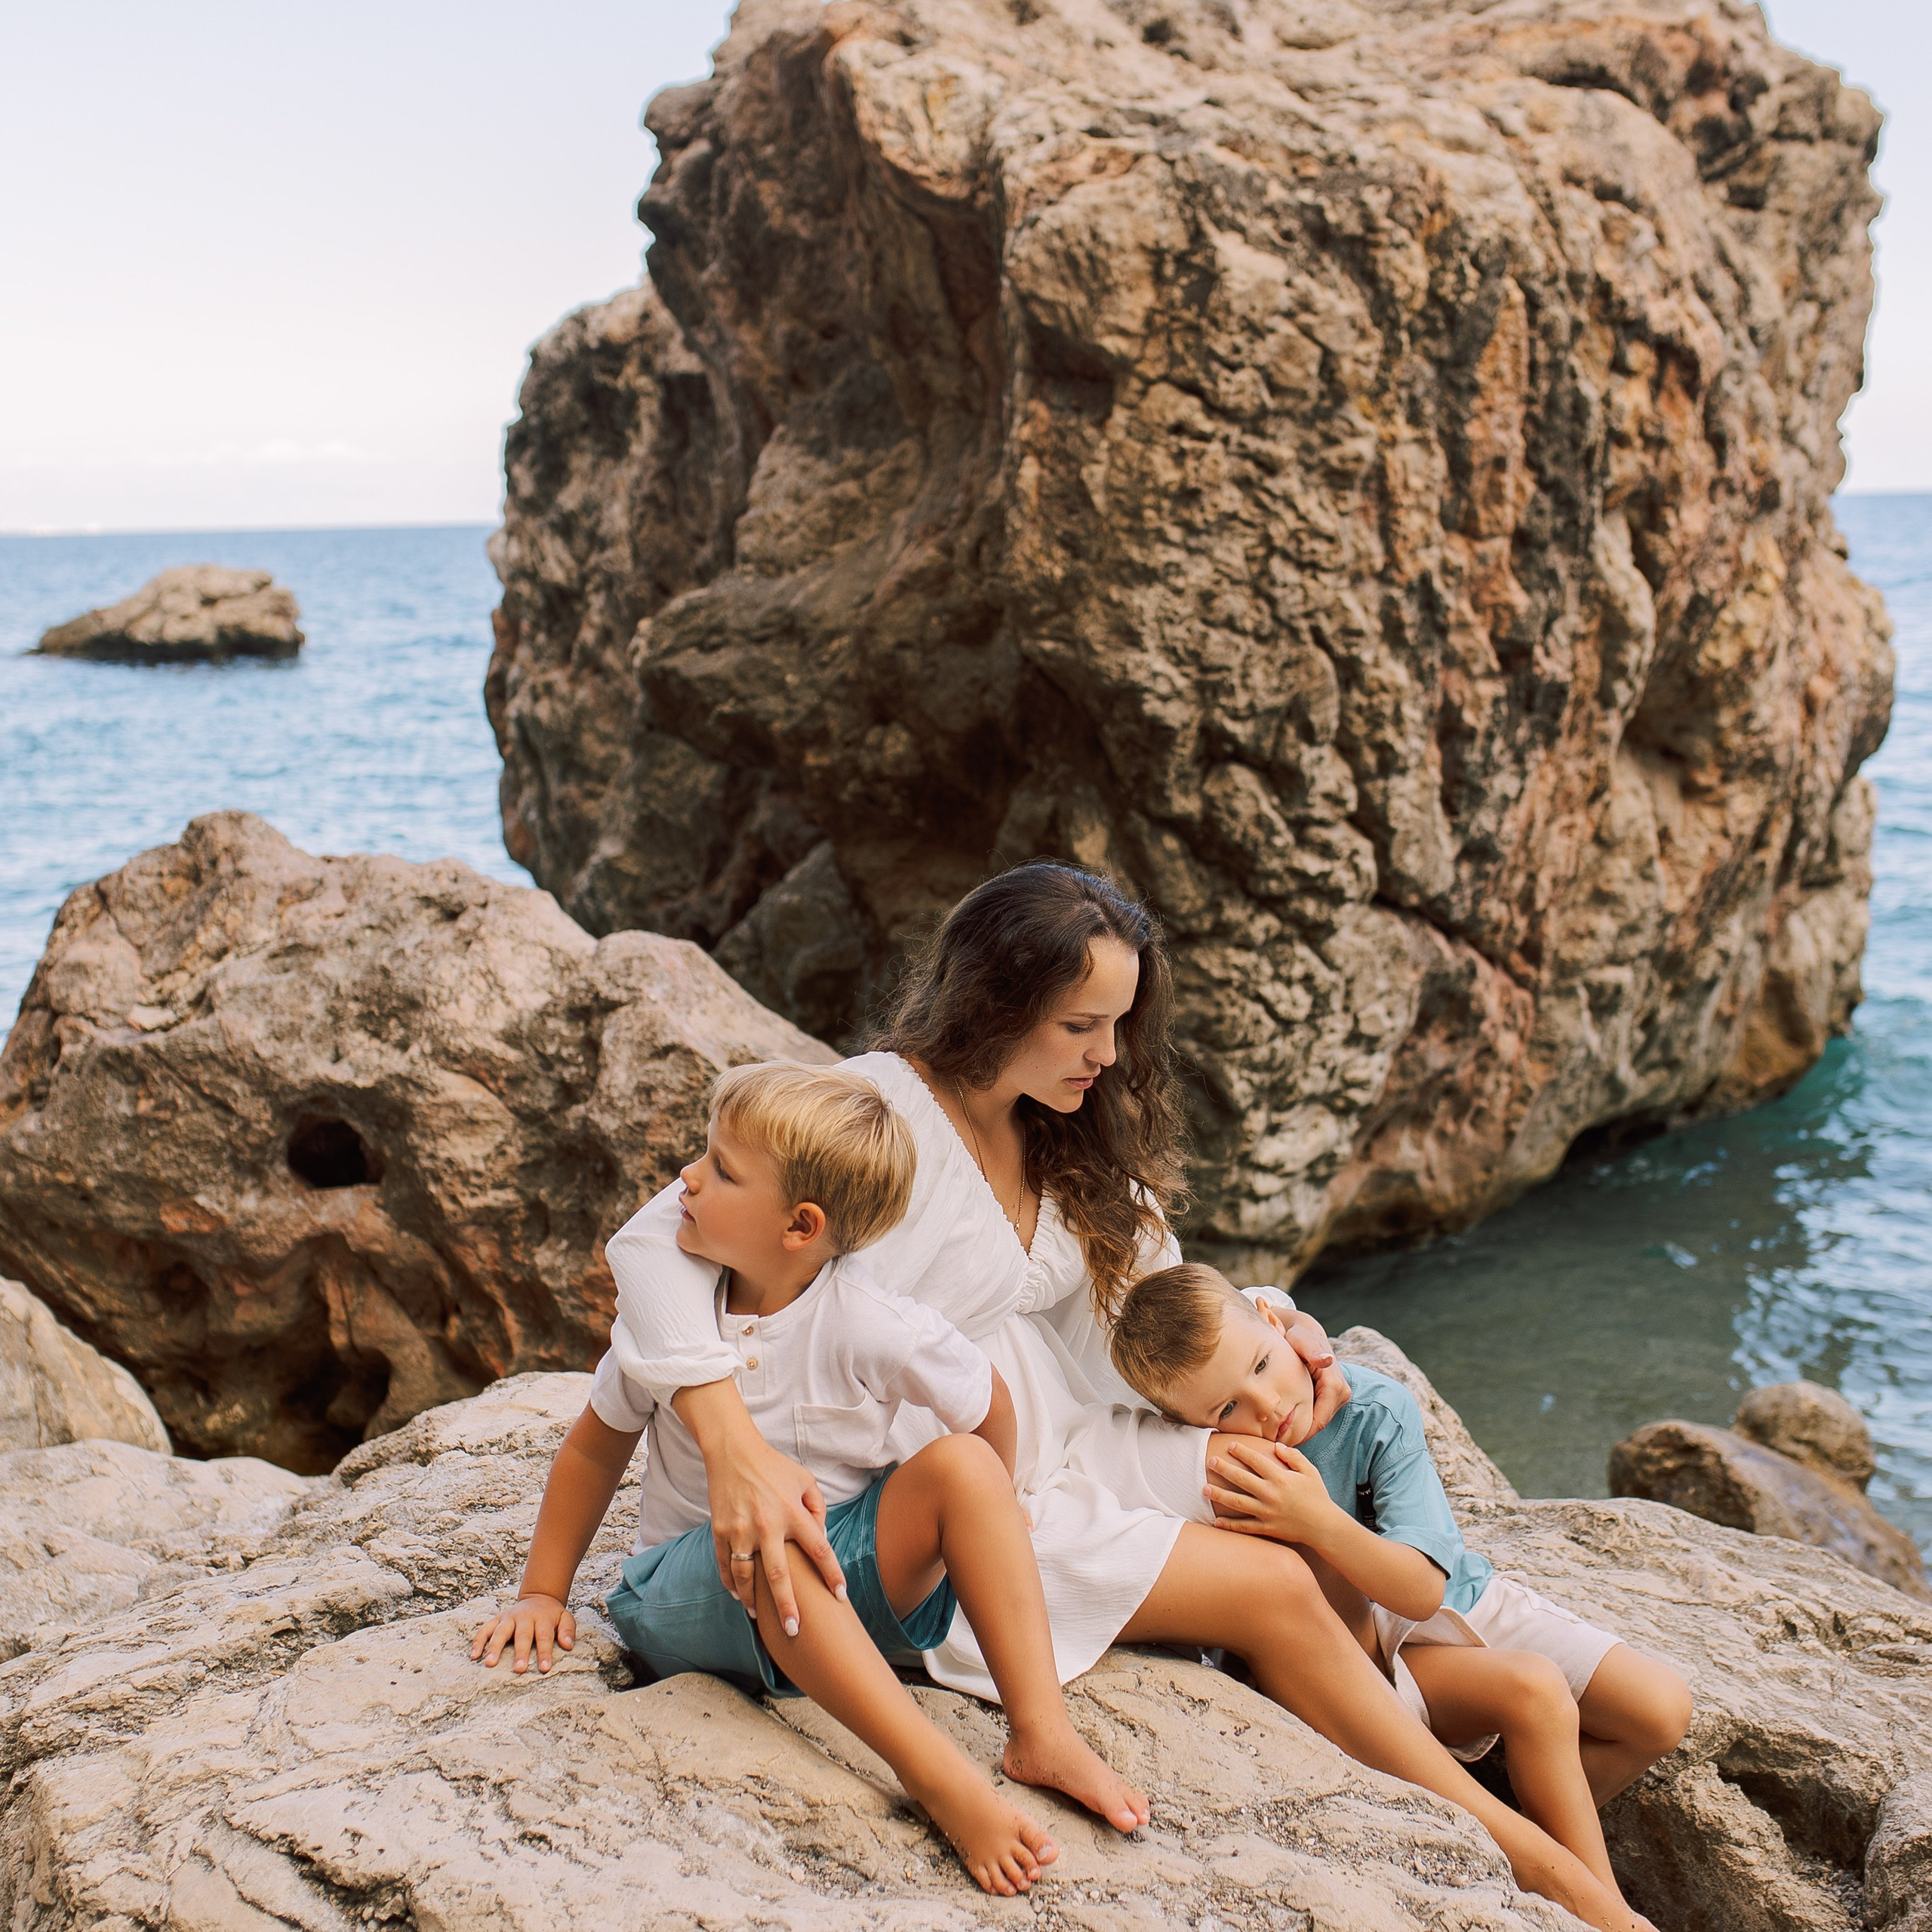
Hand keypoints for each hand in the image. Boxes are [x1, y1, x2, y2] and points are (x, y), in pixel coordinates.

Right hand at [471, 1593, 575, 1674]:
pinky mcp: (497, 1619)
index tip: (544, 1668)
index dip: (544, 1652)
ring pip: (500, 1632)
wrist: (539, 1597)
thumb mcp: (565, 1617)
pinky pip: (485, 1629)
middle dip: (520, 1652)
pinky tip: (474, 1656)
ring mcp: (508, 1618)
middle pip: (522, 1635)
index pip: (544, 1637)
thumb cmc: (551, 1615)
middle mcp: (524, 1617)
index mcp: (542, 1618)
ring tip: (489, 1663)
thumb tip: (568, 1645)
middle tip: (518, 1669)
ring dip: (494, 1647)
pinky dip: (478, 1641)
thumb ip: (568, 1630)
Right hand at [704, 1420, 845, 1636]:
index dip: (832, 1574)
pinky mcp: (721, 1531)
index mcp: (793, 1512)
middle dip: (787, 1606)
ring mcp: (741, 1530)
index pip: (819, 1549)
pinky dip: (732, 1584)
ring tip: (761, 1617)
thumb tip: (821, 1538)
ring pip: (747, 1577)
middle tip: (794, 1630)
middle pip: (779, 1576)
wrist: (733, 1452)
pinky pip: (726, 1565)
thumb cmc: (774, 1466)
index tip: (841, 1596)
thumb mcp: (805, 1480)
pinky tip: (740, 1596)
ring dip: (754, 1601)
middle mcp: (767, 1524)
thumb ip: (818, 1509)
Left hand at [1206, 1436, 1337, 1543]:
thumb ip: (1293, 1457)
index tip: (1231, 1445)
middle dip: (1224, 1469)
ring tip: (1203, 1489)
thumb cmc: (1318, 1496)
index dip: (1242, 1452)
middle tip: (1210, 1461)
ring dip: (1219, 1495)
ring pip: (1237, 1503)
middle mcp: (1271, 1494)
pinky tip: (1216, 1522)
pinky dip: (1230, 1525)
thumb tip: (1275, 1446)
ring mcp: (1267, 1513)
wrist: (1324, 1527)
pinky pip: (1245, 1527)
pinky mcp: (1267, 1528)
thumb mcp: (1310, 1472)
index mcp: (1281, 1478)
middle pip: (1241, 1479)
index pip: (1256, 1461)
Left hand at [1284, 1312, 1349, 1431]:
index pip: (1318, 1421)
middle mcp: (1341, 1392)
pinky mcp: (1332, 1397)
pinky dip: (1302, 1419)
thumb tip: (1326, 1359)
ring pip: (1317, 1421)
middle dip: (1298, 1433)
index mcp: (1335, 1386)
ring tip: (1276, 1434)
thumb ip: (1312, 1351)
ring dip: (1300, 1428)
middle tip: (1273, 1441)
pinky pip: (1317, 1414)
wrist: (1306, 1333)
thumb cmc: (1301, 1337)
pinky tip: (1284, 1421)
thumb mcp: (1303, 1342)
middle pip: (1318, 1424)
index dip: (1299, 1434)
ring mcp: (1338, 1396)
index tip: (1278, 1441)